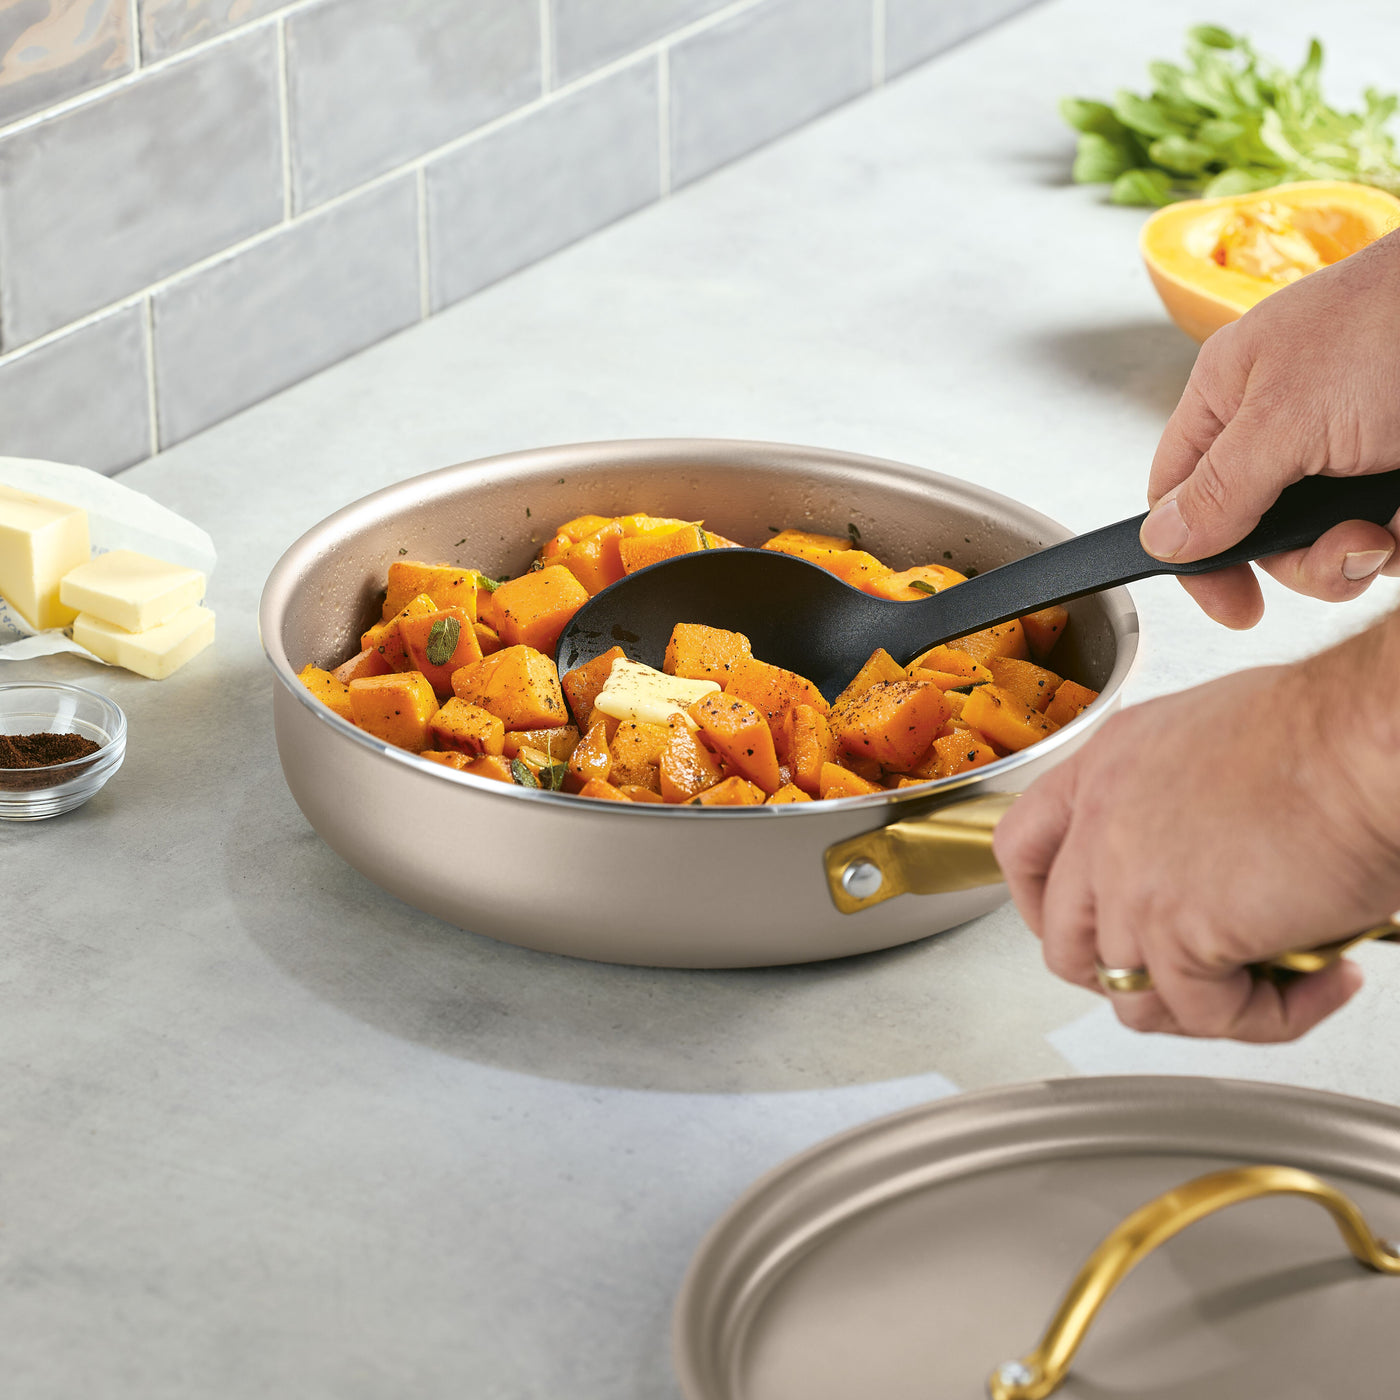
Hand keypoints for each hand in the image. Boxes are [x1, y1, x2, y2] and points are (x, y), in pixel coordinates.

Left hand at [992, 625, 1399, 1040]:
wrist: (1369, 742)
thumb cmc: (1326, 731)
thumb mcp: (1213, 741)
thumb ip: (1177, 801)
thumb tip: (1200, 857)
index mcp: (1104, 766)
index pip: (1021, 846)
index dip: (1041, 901)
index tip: (1082, 925)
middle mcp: (1102, 822)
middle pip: (1063, 941)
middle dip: (1124, 975)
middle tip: (1193, 976)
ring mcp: (1129, 881)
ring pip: (1128, 992)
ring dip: (1203, 1004)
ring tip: (1274, 981)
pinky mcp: (1180, 932)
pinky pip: (1207, 1015)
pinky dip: (1271, 1017)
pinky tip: (1323, 981)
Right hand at [1143, 228, 1399, 627]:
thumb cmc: (1391, 326)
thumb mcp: (1286, 418)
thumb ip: (1219, 489)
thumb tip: (1161, 542)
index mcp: (1228, 396)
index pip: (1178, 495)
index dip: (1197, 556)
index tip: (1234, 605)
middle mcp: (1278, 424)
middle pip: (1254, 534)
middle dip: (1302, 561)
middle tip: (1346, 550)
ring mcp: (1340, 448)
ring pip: (1320, 543)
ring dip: (1356, 556)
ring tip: (1389, 532)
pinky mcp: (1388, 466)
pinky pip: (1378, 533)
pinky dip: (1396, 541)